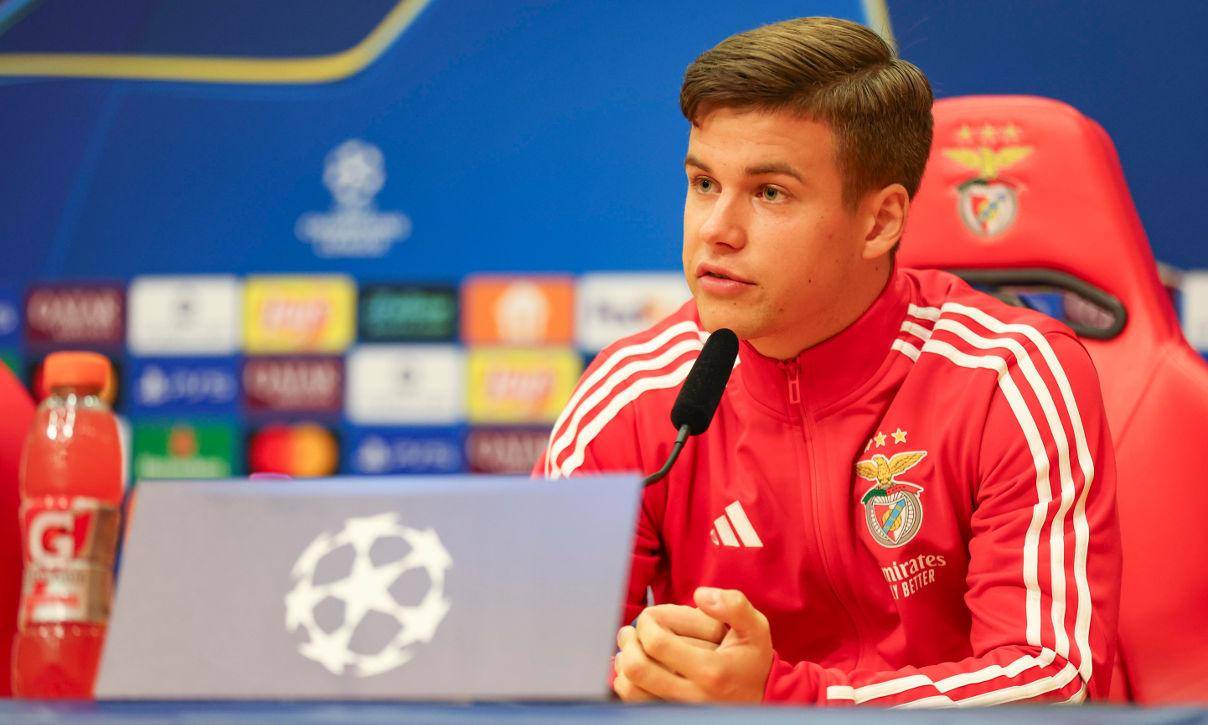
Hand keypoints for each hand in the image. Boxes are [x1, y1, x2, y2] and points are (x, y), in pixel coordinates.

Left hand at [613, 588, 773, 702]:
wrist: (761, 698)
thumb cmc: (753, 658)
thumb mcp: (756, 628)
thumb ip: (734, 606)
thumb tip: (700, 596)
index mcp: (712, 671)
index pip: (658, 644)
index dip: (646, 624)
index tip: (649, 616)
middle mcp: (693, 697)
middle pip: (638, 669)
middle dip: (628, 643)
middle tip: (631, 631)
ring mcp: (681, 711)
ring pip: (631, 690)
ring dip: (623, 664)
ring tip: (630, 648)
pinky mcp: (672, 716)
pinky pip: (635, 704)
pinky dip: (627, 683)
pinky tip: (635, 667)